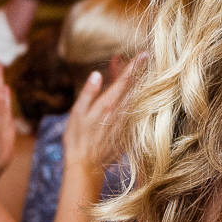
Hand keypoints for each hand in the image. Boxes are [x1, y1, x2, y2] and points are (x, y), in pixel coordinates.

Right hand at [62, 56, 139, 172]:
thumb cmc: (77, 139)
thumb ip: (88, 93)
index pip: (124, 81)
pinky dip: (137, 102)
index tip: (144, 54)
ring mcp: (127, 123)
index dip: (134, 66)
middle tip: (144, 59)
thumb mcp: (77, 114)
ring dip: (139, 85)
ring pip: (138, 100)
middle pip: (135, 89)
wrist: (86, 167)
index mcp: (107, 105)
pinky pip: (137, 113)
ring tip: (140, 73)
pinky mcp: (129, 133)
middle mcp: (121, 113)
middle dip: (140, 72)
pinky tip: (135, 97)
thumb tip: (96, 74)